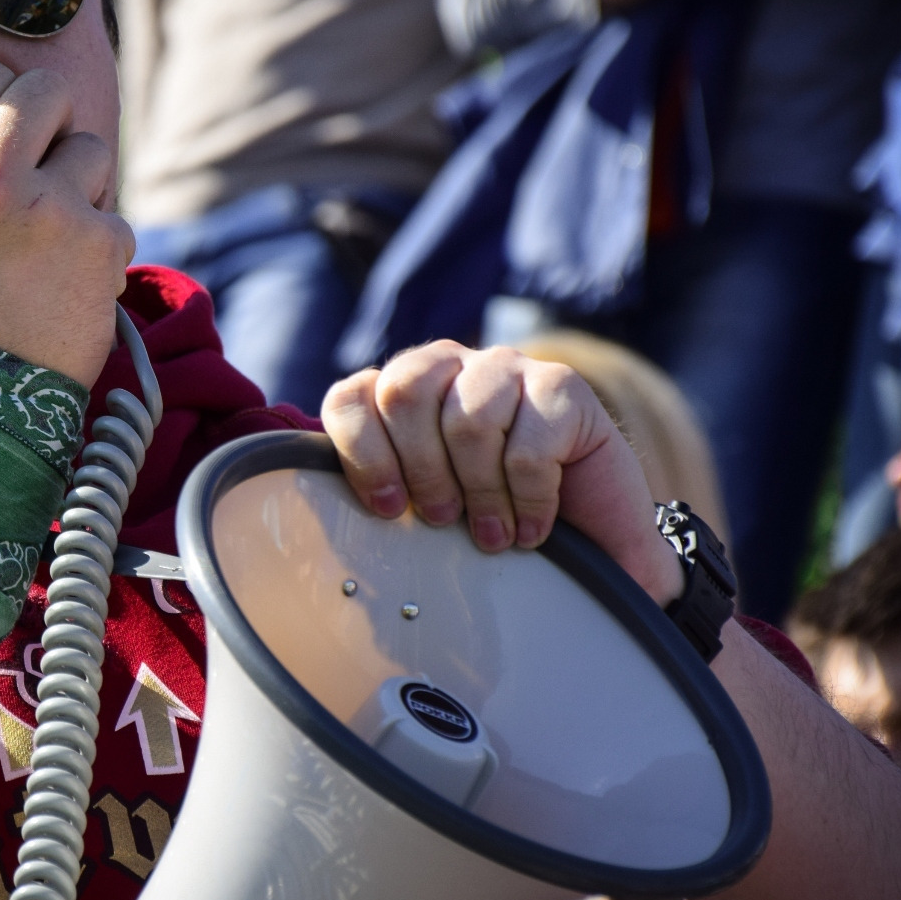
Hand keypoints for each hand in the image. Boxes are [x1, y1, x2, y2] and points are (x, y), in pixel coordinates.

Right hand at [0, 57, 132, 387]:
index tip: (5, 123)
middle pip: (45, 90)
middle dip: (49, 117)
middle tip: (45, 155)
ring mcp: (51, 209)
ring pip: (91, 149)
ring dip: (82, 181)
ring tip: (60, 224)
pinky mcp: (97, 246)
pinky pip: (116, 218)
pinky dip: (103, 247)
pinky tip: (75, 277)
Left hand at [323, 342, 683, 604]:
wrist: (594, 533)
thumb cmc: (499, 517)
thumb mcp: (432, 509)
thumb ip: (381, 496)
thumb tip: (306, 514)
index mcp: (404, 391)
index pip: (352, 396)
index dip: (361, 452)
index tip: (388, 509)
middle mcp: (451, 366)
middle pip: (404, 393)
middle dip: (423, 471)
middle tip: (445, 521)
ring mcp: (508, 369)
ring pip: (467, 419)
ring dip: (482, 492)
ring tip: (495, 533)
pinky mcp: (562, 386)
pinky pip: (528, 441)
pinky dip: (530, 497)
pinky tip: (535, 525)